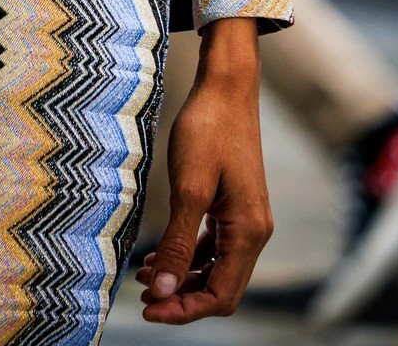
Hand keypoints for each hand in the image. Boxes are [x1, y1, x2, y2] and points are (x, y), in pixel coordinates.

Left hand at [137, 18, 271, 324]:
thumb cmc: (208, 129)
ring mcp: (246, 219)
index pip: (221, 296)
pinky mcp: (235, 206)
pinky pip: (214, 246)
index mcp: (248, 232)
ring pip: (216, 269)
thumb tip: (163, 291)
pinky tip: (159, 252)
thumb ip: (178, 242)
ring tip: (144, 275)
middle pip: (221, 288)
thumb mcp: (188, 187)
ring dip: (182, 277)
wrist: (225, 87)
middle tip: (142, 296)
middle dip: (181, 297)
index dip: (184, 309)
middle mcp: (254, 232)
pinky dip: (188, 255)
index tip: (148, 309)